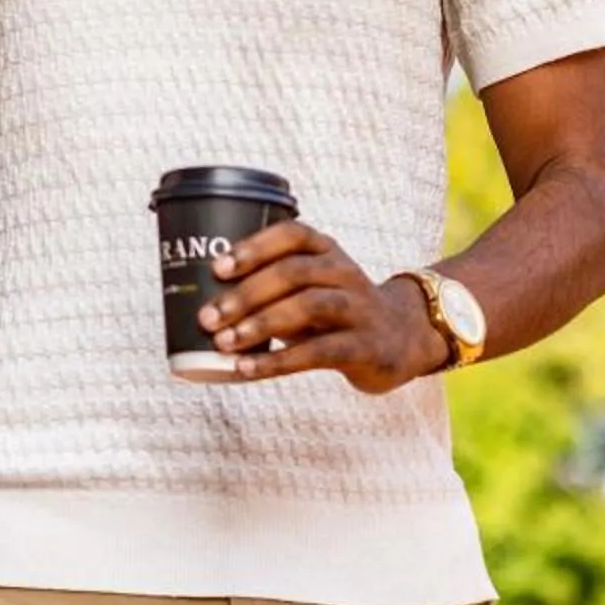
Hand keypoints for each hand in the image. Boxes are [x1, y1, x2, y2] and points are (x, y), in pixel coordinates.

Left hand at [197, 221, 449, 394]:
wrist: (402, 337)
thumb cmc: (336, 308)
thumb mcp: (311, 285)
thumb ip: (271, 286)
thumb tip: (202, 301)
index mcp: (326, 249)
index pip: (291, 234)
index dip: (253, 247)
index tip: (217, 267)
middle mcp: (344, 272)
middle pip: (292, 273)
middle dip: (245, 294)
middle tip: (208, 316)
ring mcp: (358, 308)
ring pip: (307, 307)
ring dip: (259, 324)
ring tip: (223, 342)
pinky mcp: (364, 346)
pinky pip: (318, 352)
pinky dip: (278, 361)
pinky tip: (248, 370)